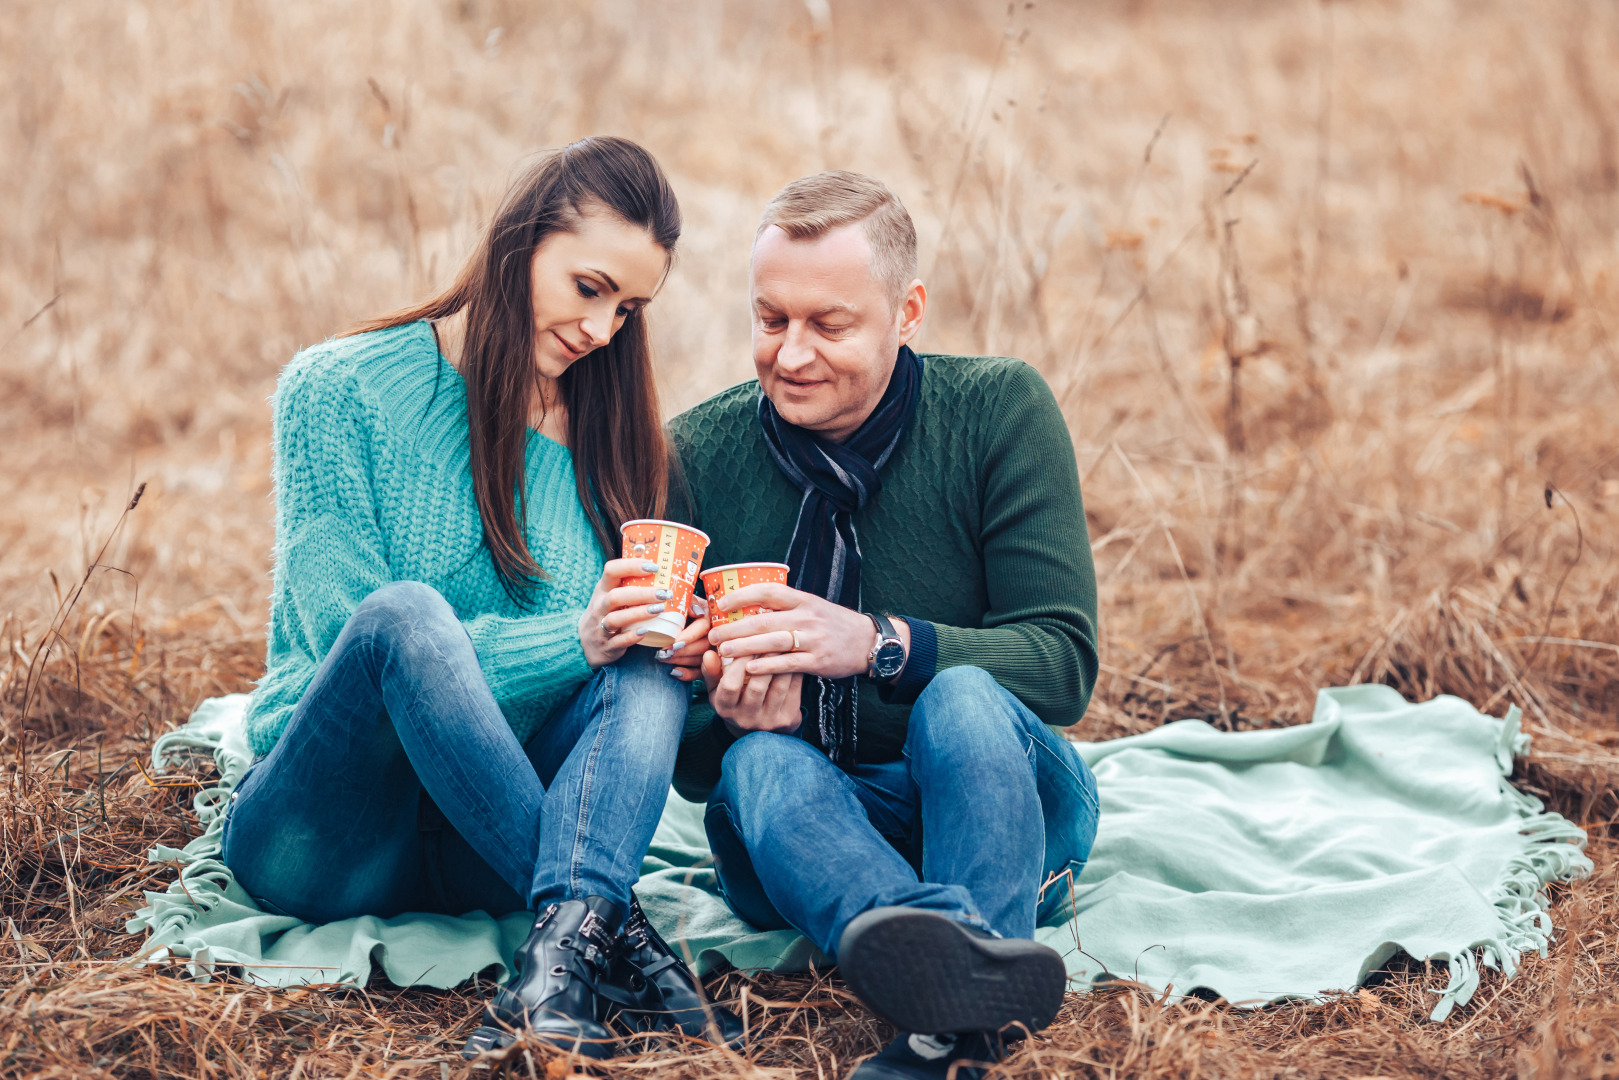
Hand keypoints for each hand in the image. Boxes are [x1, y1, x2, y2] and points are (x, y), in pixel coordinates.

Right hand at [578, 557, 677, 667]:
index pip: (611, 570)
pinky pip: (618, 641)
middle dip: (641, 593)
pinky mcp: (607, 645)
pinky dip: (632, 637)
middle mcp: (600, 607)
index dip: (632, 566)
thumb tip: (662, 571)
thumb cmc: (605, 613)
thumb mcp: (610, 595)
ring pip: (615, 619)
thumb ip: (629, 584)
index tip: (654, 567)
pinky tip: (646, 631)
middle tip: (664, 593)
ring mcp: (601, 627)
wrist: (584, 642)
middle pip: (615, 597)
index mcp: (602, 590)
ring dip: (639, 613)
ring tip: (659, 609)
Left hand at [655, 598, 710, 682]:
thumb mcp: (685, 598)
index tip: (674, 642)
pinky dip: (687, 674)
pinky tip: (674, 672)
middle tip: (664, 653)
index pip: (704, 627)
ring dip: (681, 661)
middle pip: (704, 645)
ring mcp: (714, 649)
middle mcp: (717, 633)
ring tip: (663, 659)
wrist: (682, 614)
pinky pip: (701, 672)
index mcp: (711, 615)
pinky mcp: (709, 664)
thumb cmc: (680, 605)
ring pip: (701, 659)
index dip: (689, 636)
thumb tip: (695, 611)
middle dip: (683, 651)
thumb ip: (689, 602)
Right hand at [701, 649, 802, 734]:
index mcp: (725, 709)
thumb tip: (709, 653)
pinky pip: (794, 690)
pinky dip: (794, 670)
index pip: (730, 685)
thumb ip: (712, 671)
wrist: (759, 727)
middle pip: (757, 686)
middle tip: (769, 637)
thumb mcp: (717, 688)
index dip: (738, 663)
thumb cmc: (734, 699)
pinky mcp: (787, 719)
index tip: (744, 642)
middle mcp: (746, 718)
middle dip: (764, 659)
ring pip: (779, 686)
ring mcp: (768, 721)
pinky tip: (794, 655)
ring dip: (782, 662)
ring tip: (783, 642)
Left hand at [706, 584, 908, 679]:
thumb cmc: (833, 624)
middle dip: (734, 628)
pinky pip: (787, 663)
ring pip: (771, 642)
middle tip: (713, 635)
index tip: (721, 604)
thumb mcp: (812, 606)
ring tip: (723, 651)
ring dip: (744, 647)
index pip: (768, 592)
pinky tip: (748, 669)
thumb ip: (786, 606)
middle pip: (764, 620)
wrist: (868, 642)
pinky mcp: (817, 660)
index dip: (742, 596)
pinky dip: (766, 666)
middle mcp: (807, 617)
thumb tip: (751, 606)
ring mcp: (812, 639)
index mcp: (803, 600)